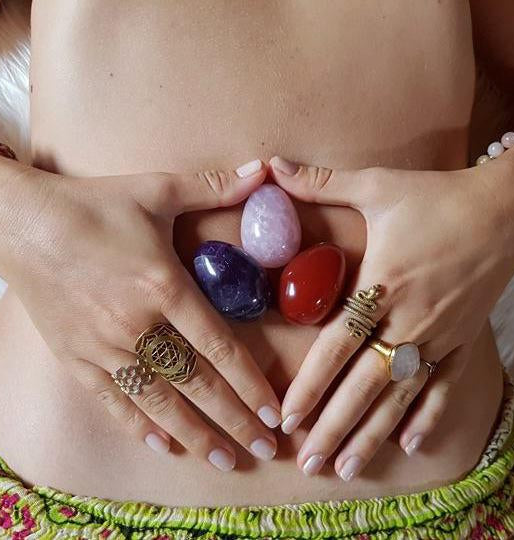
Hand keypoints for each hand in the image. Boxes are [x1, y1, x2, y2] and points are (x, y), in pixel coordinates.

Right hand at [1, 158, 280, 469]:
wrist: (19, 222)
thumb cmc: (93, 206)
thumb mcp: (156, 190)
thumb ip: (214, 187)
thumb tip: (264, 170)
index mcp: (163, 287)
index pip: (219, 347)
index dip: (250, 383)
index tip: (274, 410)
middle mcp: (137, 326)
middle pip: (196, 385)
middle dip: (234, 419)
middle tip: (264, 446)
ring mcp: (103, 348)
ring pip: (158, 402)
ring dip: (195, 434)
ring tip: (224, 459)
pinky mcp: (75, 358)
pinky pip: (113, 401)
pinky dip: (140, 426)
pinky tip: (164, 446)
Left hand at [269, 153, 513, 479]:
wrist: (506, 208)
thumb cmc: (437, 197)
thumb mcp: (377, 185)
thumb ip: (320, 182)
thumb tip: (269, 166)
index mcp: (384, 284)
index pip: (337, 345)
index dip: (310, 383)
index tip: (287, 417)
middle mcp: (410, 319)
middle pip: (365, 385)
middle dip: (333, 426)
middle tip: (306, 462)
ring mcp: (440, 335)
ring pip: (400, 396)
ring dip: (371, 434)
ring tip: (344, 469)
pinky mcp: (463, 340)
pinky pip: (445, 386)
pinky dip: (429, 416)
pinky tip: (410, 445)